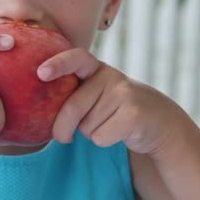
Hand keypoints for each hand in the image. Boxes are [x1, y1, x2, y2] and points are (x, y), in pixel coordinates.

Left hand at [38, 48, 186, 155]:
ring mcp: (124, 93)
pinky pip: (100, 137)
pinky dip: (104, 141)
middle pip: (72, 107)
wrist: (157, 121)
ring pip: (86, 126)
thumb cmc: (113, 109)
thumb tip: (41, 113)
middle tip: (63, 137)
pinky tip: (118, 133)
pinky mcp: (133, 114)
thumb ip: (73, 94)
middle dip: (62, 128)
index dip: (58, 64)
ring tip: (108, 124)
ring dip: (91, 133)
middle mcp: (110, 76)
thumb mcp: (96, 93)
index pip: (76, 58)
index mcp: (95, 68)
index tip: (41, 73)